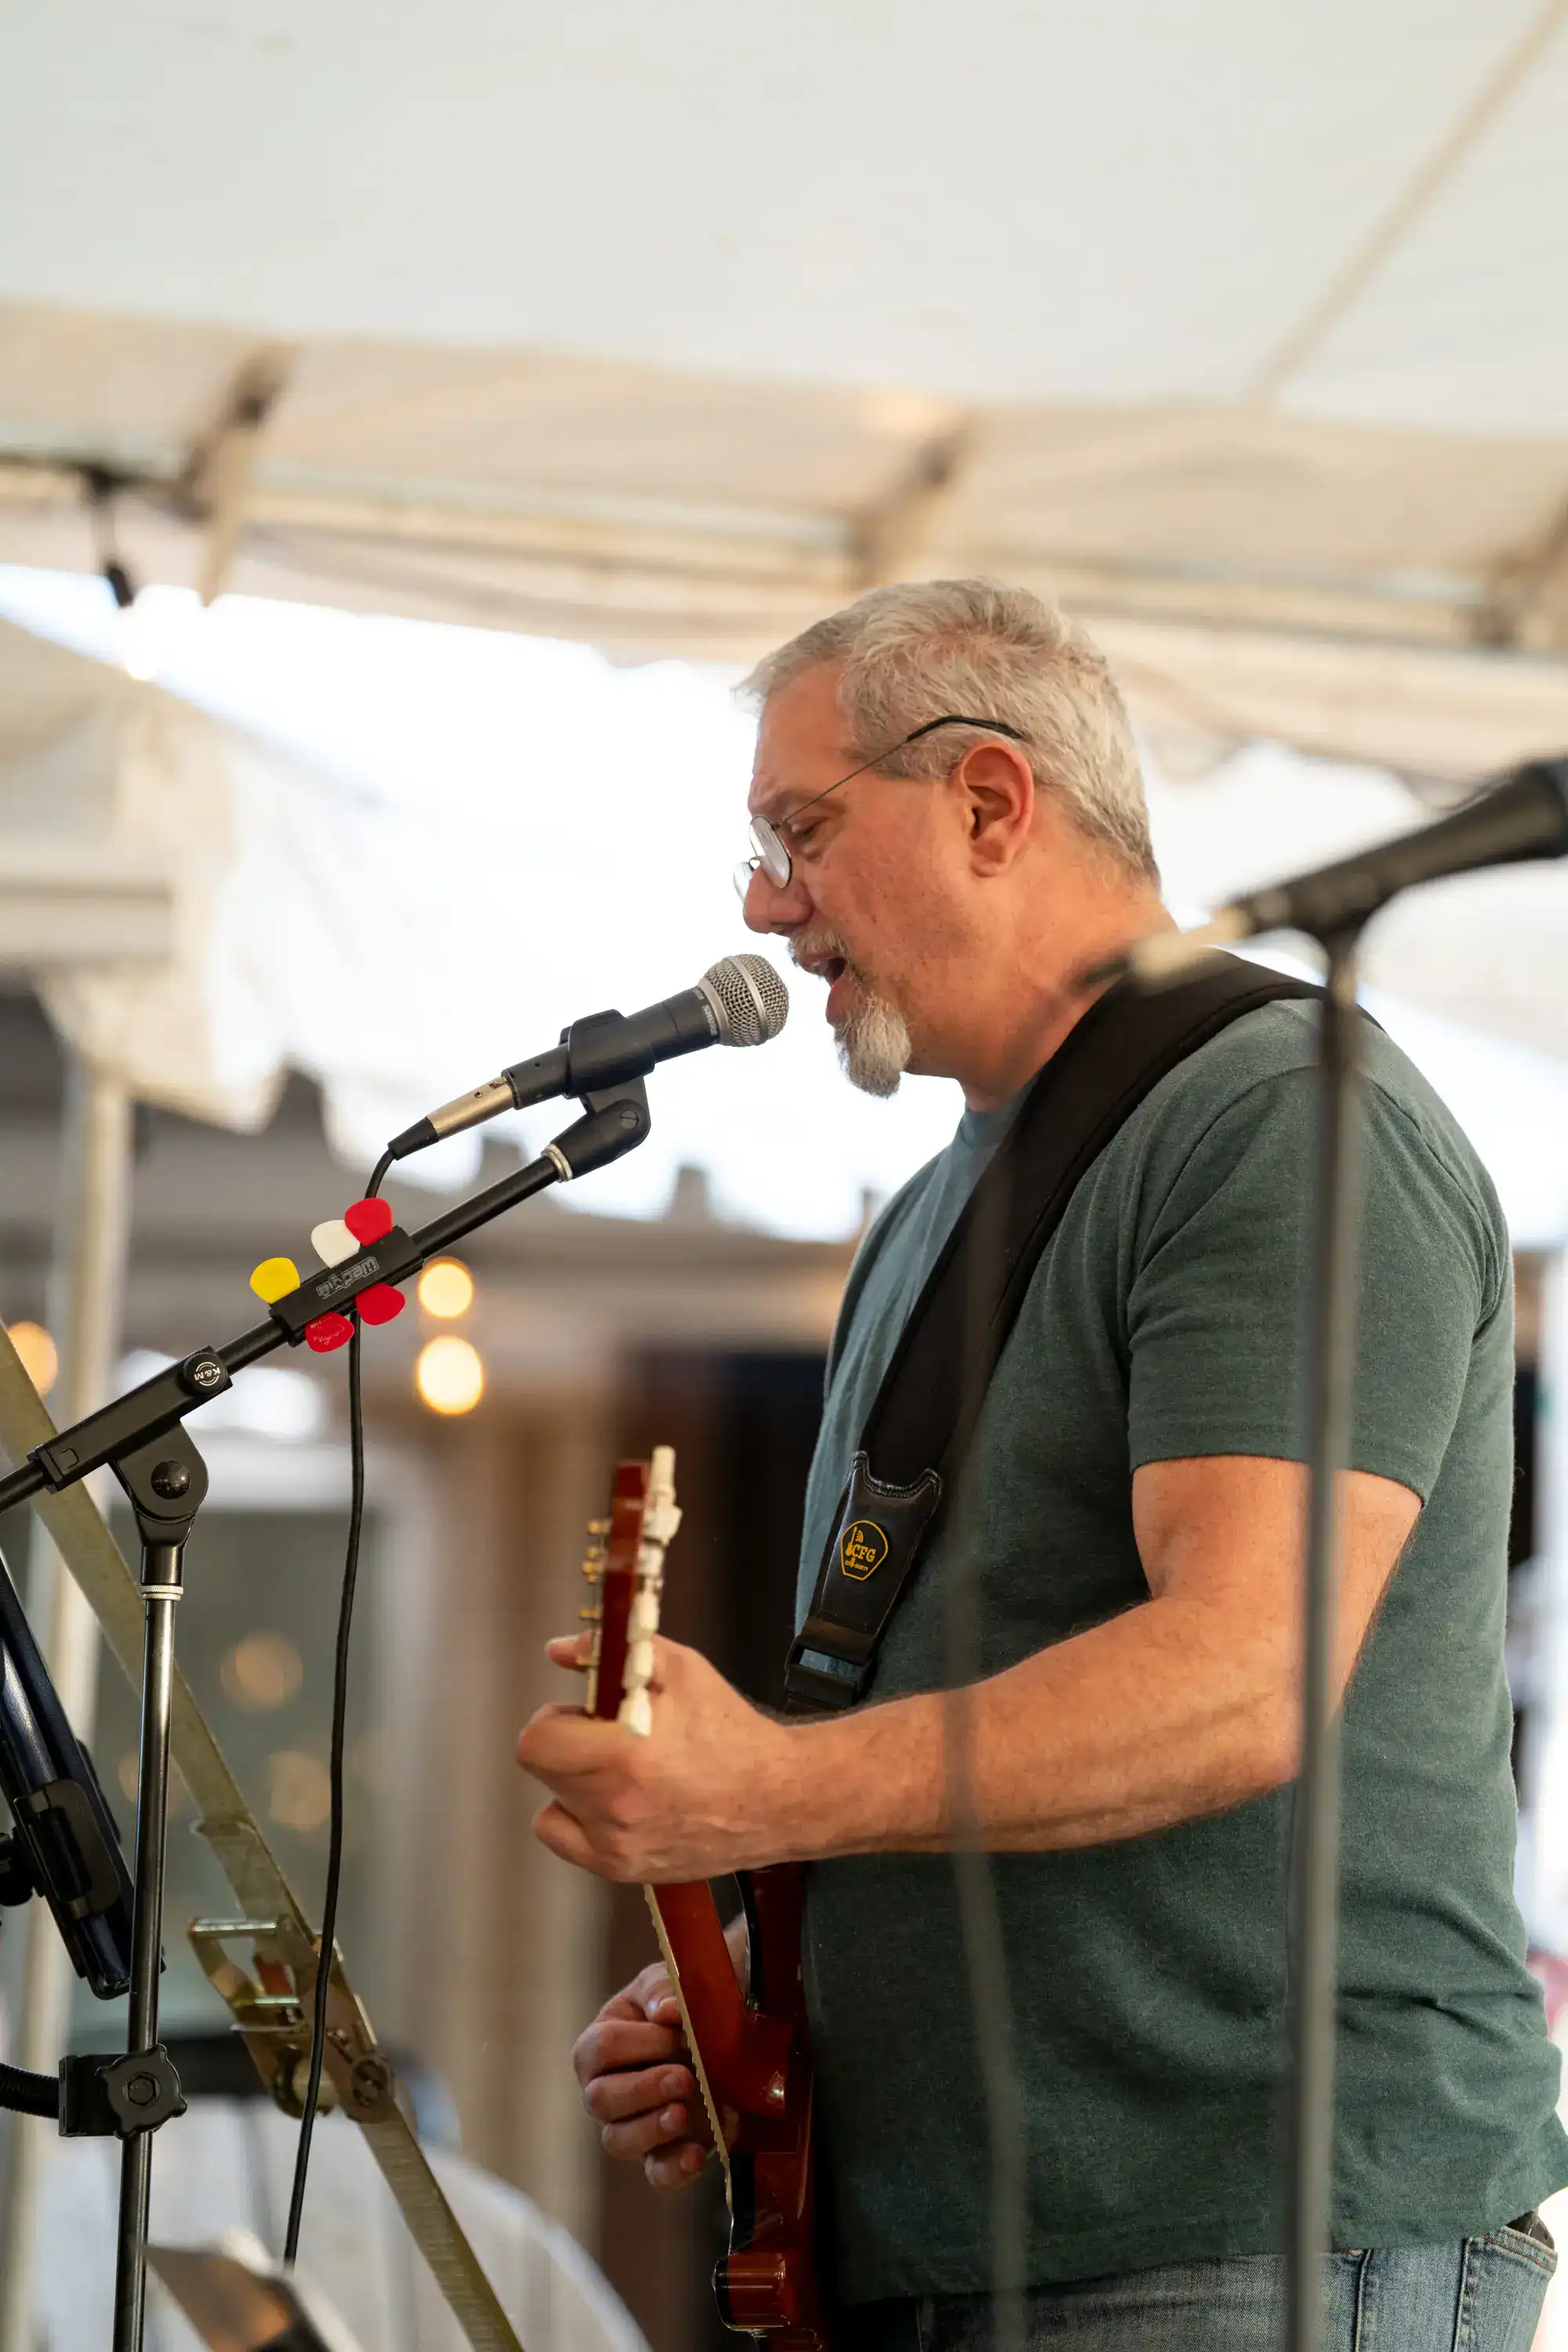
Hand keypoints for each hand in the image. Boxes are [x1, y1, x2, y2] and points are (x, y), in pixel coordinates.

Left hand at [519, 1634, 797, 1880]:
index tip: (580, 1714)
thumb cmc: (732, 1732)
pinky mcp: (623, 1869)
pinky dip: (581, 1822)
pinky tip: (617, 1804)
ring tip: (616, 1772)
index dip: (553, 1720)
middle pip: (542, 1770)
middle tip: (603, 1736)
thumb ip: (614, 1652)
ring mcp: (617, 1845)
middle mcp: (615, 1807)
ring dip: (572, 1784)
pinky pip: (568, 1842)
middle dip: (566, 1744)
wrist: (778, 1797)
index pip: (536, 1743)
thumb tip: (561, 1649)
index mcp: (625, 1754)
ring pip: (552, 1807)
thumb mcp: (680, 1669)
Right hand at [572, 1959, 711, 2188]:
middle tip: (684, 2078)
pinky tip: (697, 2156)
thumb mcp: (673, 1979)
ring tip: (683, 2115)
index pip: (601, 2048)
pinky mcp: (665, 2153)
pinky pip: (657, 2174)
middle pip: (599, 2100)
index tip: (679, 2032)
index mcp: (602, 2042)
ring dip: (651, 2129)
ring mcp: (633, 2125)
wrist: (732, 2029)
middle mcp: (607, 2088)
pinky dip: (674, 2169)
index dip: (640, 2043)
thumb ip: (662, 1988)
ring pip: (618, 2141)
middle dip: (643, 2089)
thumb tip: (665, 2011)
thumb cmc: (688, 2001)